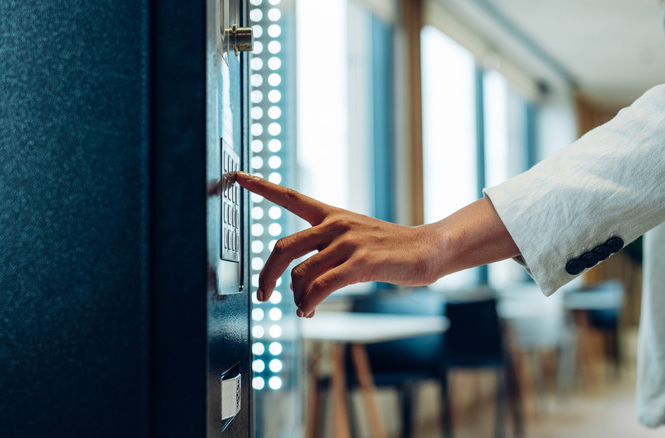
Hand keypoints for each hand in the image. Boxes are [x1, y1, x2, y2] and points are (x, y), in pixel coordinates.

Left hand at [235, 172, 444, 317]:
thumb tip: (296, 285)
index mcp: (331, 215)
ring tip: (304, 309)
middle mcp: (335, 224)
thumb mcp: (353, 240)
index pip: (290, 196)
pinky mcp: (361, 262)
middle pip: (283, 247)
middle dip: (267, 275)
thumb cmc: (387, 249)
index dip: (262, 186)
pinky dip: (309, 304)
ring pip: (301, 273)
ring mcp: (348, 242)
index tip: (238, 175)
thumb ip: (323, 255)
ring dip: (296, 298)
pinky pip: (322, 287)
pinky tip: (309, 312)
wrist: (427, 249)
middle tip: (263, 294)